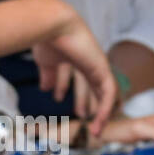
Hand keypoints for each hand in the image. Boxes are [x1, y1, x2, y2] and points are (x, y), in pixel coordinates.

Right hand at [31, 14, 115, 135]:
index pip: (78, 79)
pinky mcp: (103, 69)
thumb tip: (46, 89)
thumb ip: (48, 75)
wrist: (52, 26)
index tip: (68, 106)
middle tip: (86, 120)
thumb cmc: (46, 40)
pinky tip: (98, 120)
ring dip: (98, 111)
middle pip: (91, 87)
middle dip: (87, 103)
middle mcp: (87, 62)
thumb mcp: (45, 62)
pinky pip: (108, 93)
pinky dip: (105, 108)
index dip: (75, 93)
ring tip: (95, 129)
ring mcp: (97, 65)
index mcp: (73, 59)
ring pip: (102, 92)